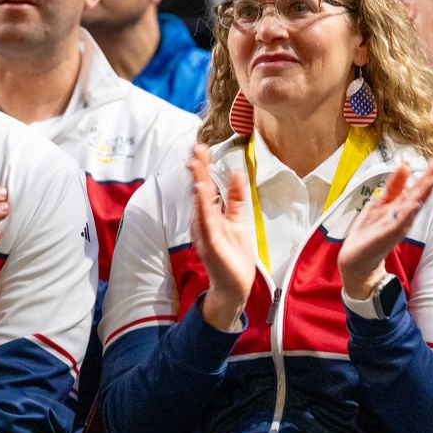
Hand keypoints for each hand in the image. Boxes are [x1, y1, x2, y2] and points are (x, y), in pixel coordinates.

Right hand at [188, 143, 254, 331]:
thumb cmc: (234, 255)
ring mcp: (205, 232)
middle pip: (200, 190)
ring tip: (195, 163)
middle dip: (198, 168)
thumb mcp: (237, 220)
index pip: (205, 186)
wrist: (235, 286)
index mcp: (210, 214)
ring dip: (197, 182)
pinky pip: (205, 221)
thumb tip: (237, 172)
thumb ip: (235, 198)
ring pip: (199, 202)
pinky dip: (201, 205)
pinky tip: (199, 190)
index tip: (202, 147)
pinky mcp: (209, 244)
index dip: (203, 166)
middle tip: (196, 146)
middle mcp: (204, 221)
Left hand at [338, 159, 432, 299]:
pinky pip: (400, 223)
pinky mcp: (388, 236)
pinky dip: (407, 214)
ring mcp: (397, 225)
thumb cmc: (370, 231)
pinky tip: (414, 204)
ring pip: (412, 206)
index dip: (428, 174)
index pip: (416, 188)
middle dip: (430, 178)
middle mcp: (402, 215)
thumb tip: (405, 165)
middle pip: (418, 194)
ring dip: (423, 194)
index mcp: (400, 206)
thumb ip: (394, 186)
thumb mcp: (380, 203)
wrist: (357, 259)